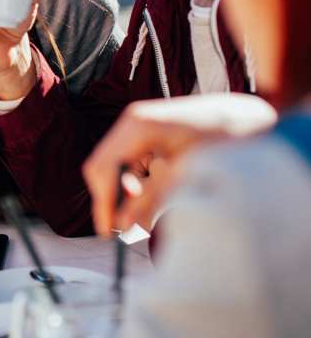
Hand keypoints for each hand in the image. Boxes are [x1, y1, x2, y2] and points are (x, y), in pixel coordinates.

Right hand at [83, 93, 276, 235]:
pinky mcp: (146, 138)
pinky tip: (164, 191)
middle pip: (103, 168)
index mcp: (137, 124)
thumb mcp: (189, 173)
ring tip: (158, 209)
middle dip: (114, 199)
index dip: (103, 202)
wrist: (248, 117)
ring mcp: (137, 129)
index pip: (103, 167)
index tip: (108, 233)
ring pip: (116, 170)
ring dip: (131, 194)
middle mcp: (131, 123)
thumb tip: (123, 226)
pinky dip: (142, 186)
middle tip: (129, 231)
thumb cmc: (223, 141)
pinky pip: (131, 167)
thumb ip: (153, 199)